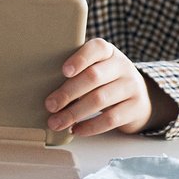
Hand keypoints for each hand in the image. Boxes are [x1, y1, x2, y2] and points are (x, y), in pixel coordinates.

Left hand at [47, 38, 173, 137]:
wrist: (138, 97)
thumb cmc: (104, 81)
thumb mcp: (95, 68)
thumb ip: (75, 71)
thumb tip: (40, 86)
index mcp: (108, 52)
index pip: (96, 48)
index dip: (80, 59)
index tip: (64, 71)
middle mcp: (122, 66)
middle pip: (93, 77)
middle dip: (68, 92)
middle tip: (49, 105)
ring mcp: (132, 86)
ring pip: (100, 99)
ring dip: (74, 113)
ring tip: (56, 122)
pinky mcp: (136, 107)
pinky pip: (111, 119)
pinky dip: (90, 126)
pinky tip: (75, 130)